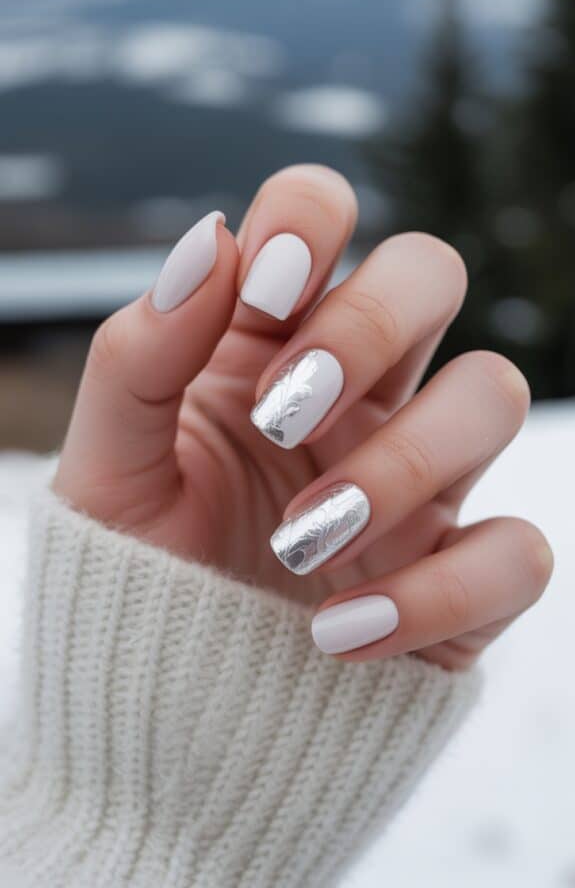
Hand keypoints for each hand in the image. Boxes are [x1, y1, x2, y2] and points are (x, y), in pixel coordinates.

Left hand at [54, 165, 552, 666]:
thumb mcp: (108, 466)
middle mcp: (362, 388)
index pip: (321, 212)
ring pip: (494, 394)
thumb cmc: (140, 567)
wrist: (166, 695)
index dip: (308, 221)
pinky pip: (517, 553)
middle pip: (432, 270)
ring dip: (401, 465)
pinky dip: (437, 594)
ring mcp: (423, 475)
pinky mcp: (462, 573)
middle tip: (286, 412)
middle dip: (369, 324)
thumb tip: (209, 241)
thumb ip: (139, 354)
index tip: (261, 293)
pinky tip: (342, 632)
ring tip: (303, 540)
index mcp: (271, 340)